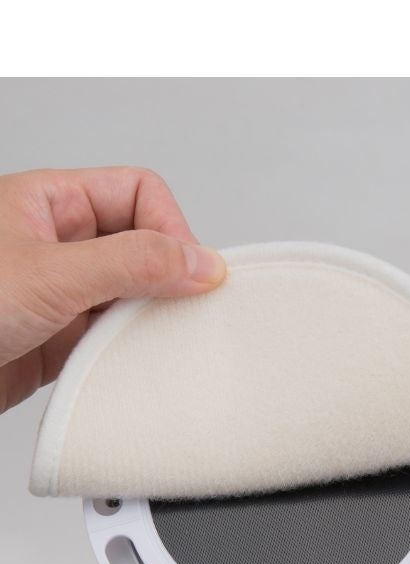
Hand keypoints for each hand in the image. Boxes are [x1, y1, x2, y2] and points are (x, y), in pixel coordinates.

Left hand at [0, 167, 225, 413]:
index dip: (170, 228)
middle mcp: (57, 242)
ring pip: (135, 292)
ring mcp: (62, 292)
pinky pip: (116, 337)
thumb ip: (133, 263)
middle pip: (144, 242)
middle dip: (168, 275)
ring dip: (151, 317)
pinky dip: (132, 350)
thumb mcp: (52, 275)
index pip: (139, 193)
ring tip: (153, 338)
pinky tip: (132, 363)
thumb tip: (201, 262)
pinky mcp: (62, 339)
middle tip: (182, 307)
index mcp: (47, 201)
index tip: (189, 273)